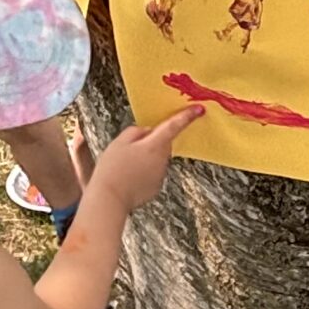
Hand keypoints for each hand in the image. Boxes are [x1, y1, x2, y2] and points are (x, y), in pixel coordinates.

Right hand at [77, 106, 203, 214]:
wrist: (109, 198)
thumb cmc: (112, 169)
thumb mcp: (119, 142)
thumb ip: (136, 132)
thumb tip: (147, 131)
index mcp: (154, 145)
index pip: (174, 126)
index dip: (187, 116)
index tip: (199, 109)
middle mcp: (162, 160)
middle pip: (163, 143)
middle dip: (152, 142)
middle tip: (130, 148)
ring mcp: (161, 175)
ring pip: (157, 159)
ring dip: (146, 158)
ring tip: (125, 166)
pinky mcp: (156, 187)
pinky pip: (153, 173)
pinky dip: (144, 172)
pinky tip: (129, 177)